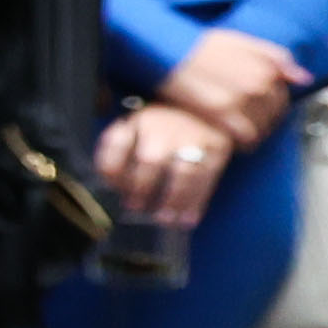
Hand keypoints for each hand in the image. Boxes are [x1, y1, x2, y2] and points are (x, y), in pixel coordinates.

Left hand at [97, 97, 232, 225]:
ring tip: (163, 220)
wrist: (208, 107)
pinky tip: (187, 220)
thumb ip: (118, 148)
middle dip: (141, 187)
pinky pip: (208, 180)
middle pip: (151, 159)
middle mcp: (167, 127)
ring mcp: (195, 138)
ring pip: (184, 174)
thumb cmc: (162, 125)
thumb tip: (108, 180)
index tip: (113, 188)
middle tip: (135, 207)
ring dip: (173, 200)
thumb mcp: (136, 125)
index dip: (111, 168)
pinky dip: (197, 202)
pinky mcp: (218, 149)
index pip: (117, 143)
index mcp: (140, 120)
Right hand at [157, 31, 307, 146]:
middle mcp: (259, 82)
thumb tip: (303, 78)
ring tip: (235, 128)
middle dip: (263, 118)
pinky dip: (243, 142)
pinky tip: (230, 138)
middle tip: (242, 118)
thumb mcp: (240, 41)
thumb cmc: (197, 45)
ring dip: (253, 131)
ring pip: (263, 127)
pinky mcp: (223, 114)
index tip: (254, 106)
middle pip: (274, 112)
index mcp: (266, 65)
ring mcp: (242, 99)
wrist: (163, 51)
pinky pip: (246, 138)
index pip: (283, 94)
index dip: (269, 103)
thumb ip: (274, 56)